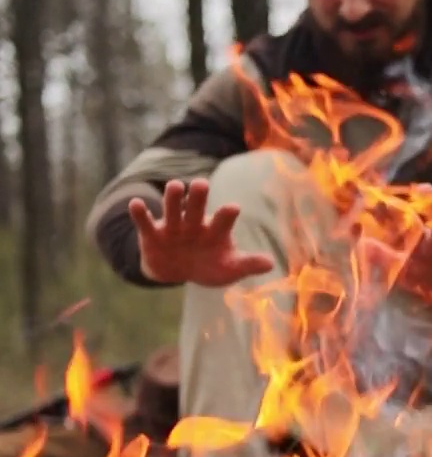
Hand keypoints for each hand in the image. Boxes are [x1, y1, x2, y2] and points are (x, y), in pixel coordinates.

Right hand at [128, 179, 273, 286]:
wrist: (178, 273)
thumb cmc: (208, 266)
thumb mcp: (228, 269)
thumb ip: (247, 264)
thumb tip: (271, 264)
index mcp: (215, 230)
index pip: (223, 219)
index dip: (227, 214)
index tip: (233, 208)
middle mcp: (194, 223)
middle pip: (196, 206)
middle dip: (198, 196)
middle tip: (201, 184)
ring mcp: (173, 227)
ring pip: (172, 207)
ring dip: (173, 198)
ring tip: (175, 186)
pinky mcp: (152, 235)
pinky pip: (145, 222)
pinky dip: (140, 213)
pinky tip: (136, 204)